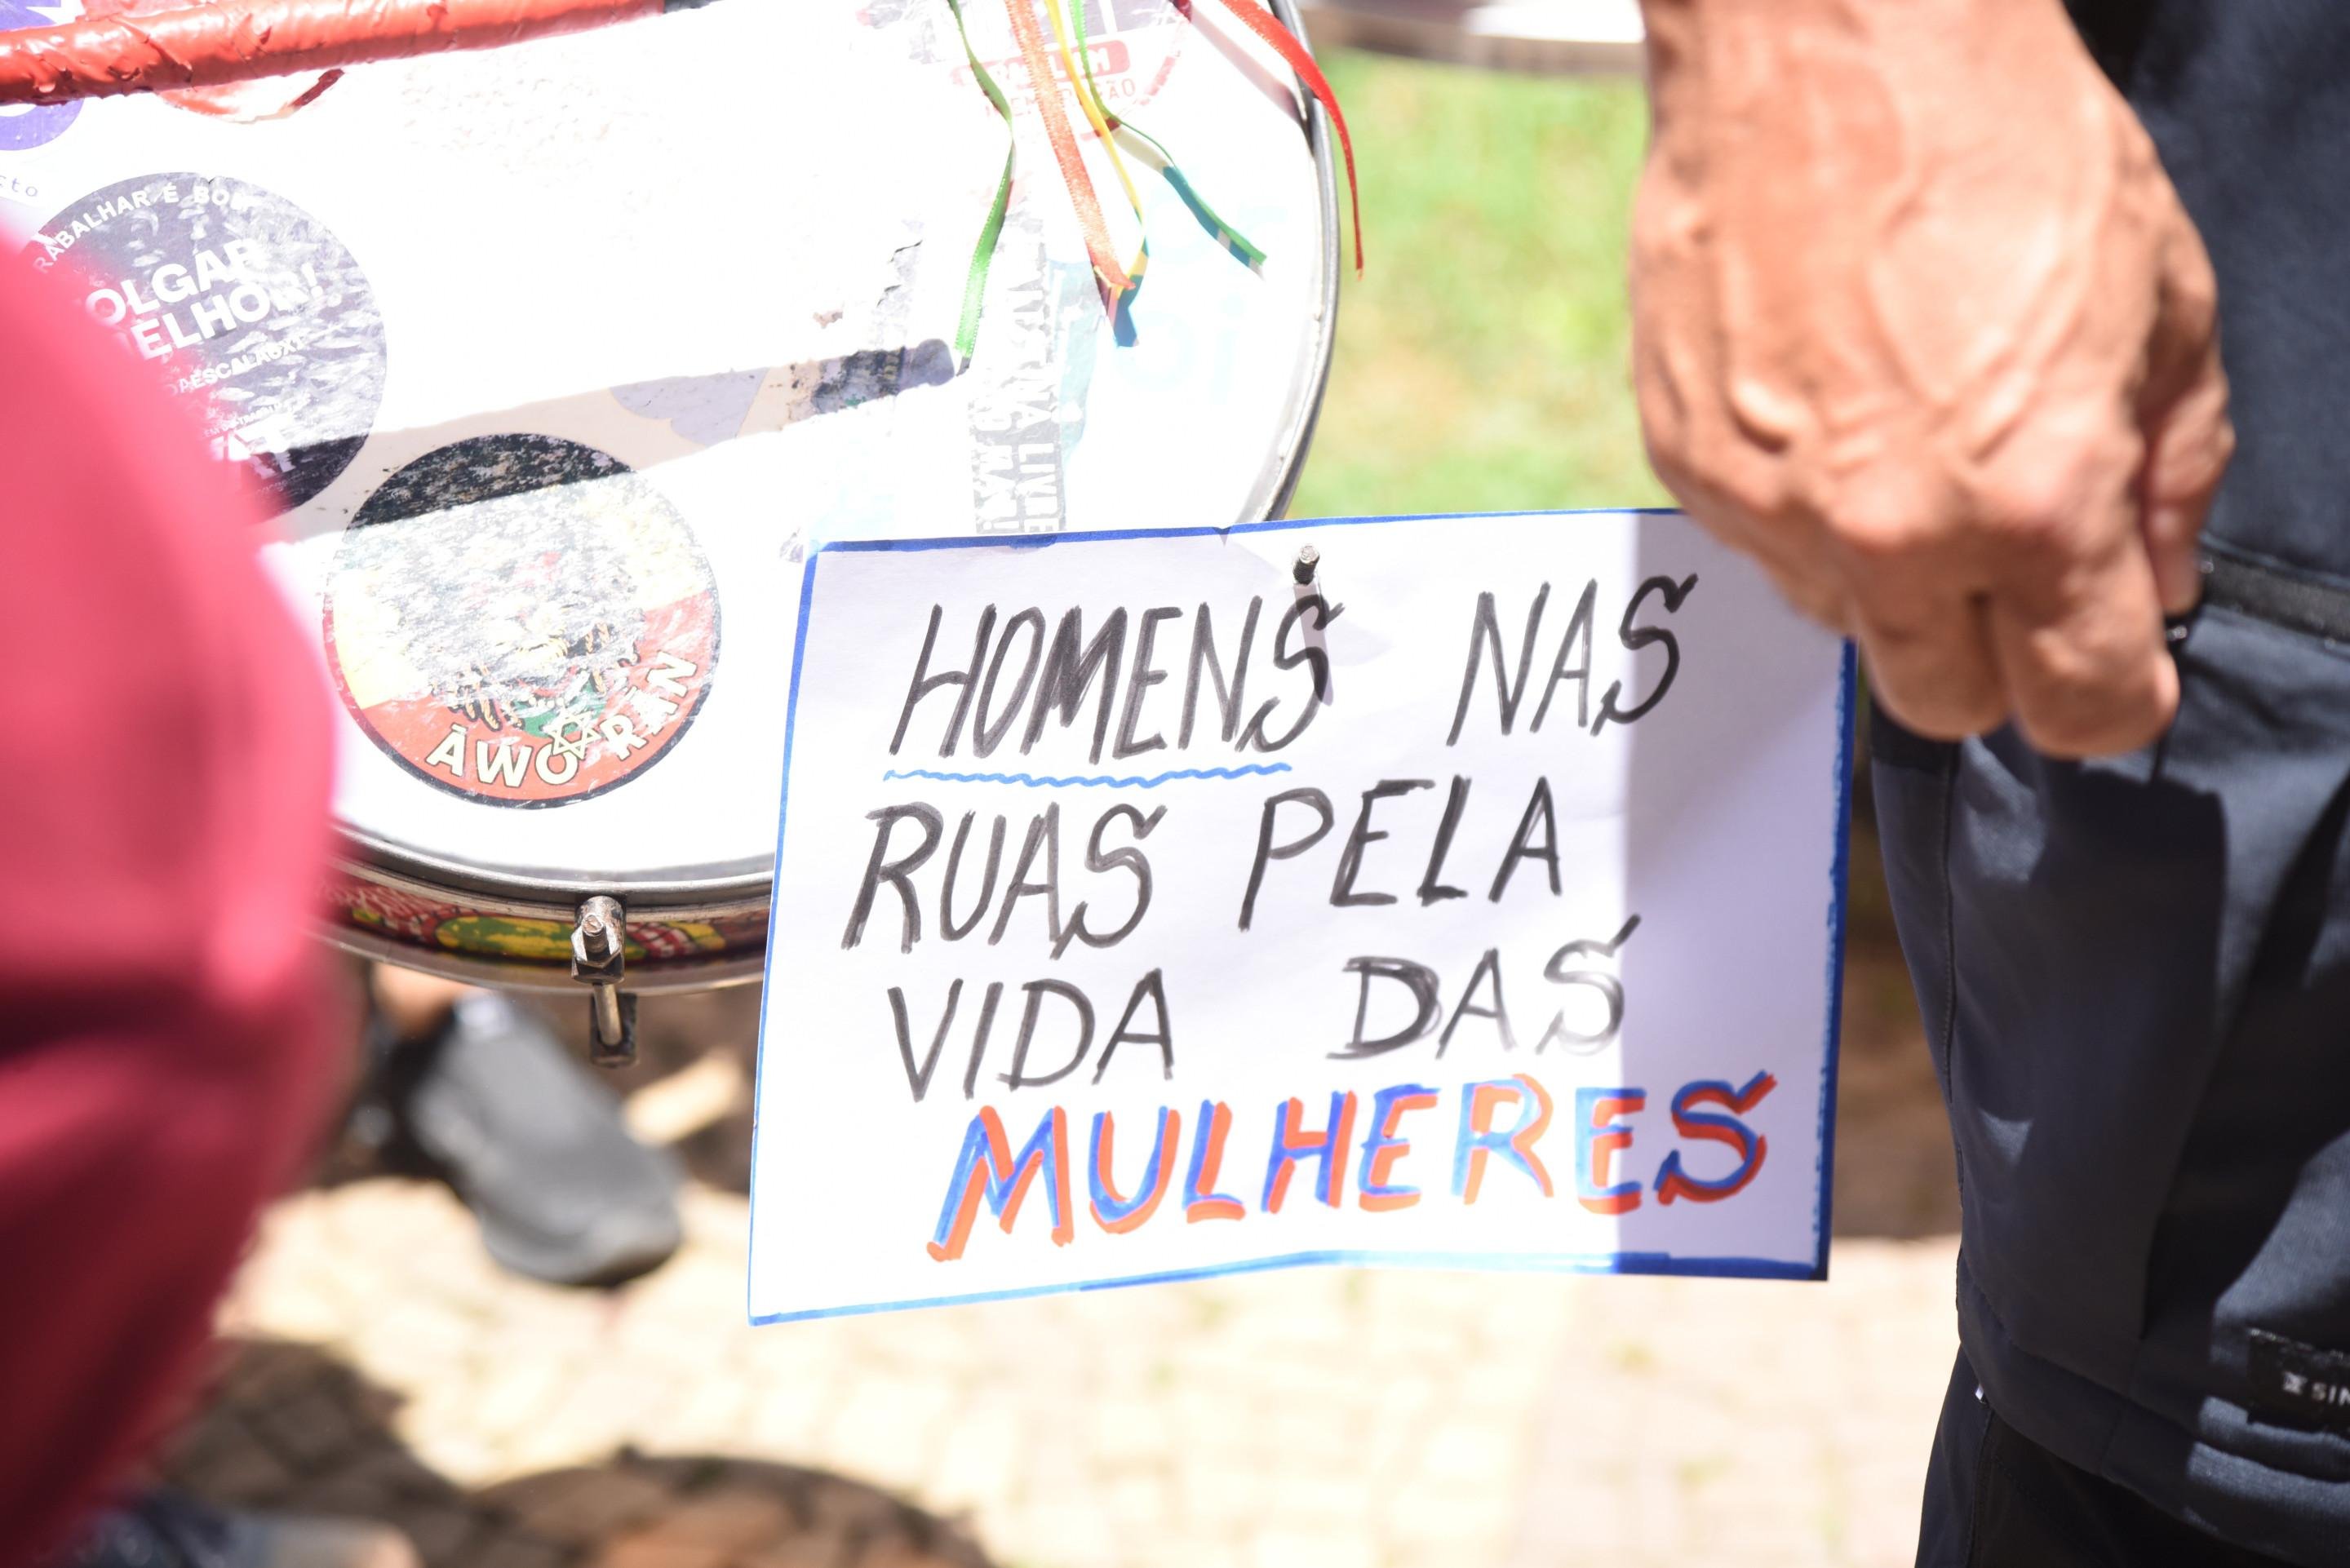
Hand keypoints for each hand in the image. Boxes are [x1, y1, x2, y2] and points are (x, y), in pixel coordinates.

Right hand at [1630, 0, 2232, 756]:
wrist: (1827, 45)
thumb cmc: (2002, 142)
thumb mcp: (2162, 297)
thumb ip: (2173, 468)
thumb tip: (2154, 579)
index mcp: (2032, 502)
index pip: (2080, 708)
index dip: (2113, 697)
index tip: (2111, 668)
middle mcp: (1889, 531)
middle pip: (1941, 705)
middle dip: (1990, 658)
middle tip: (2012, 565)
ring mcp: (1770, 505)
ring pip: (1842, 625)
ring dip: (1888, 576)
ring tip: (1907, 443)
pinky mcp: (1688, 463)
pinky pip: (1761, 543)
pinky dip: (1805, 504)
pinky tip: (1832, 400)